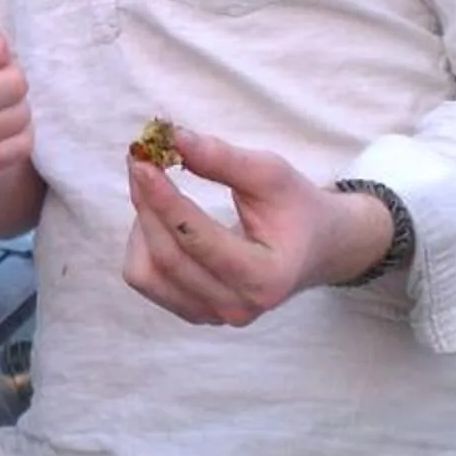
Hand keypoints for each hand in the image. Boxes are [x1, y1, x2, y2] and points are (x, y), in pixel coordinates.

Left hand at [122, 127, 392, 325]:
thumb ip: (223, 158)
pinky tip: (160, 218)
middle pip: (168, 258)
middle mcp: (238, 308)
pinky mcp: (194, 312)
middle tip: (139, 161)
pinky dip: (143, 244)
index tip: (142, 162)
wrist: (316, 248)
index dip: (165, 200)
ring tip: (156, 190)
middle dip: (147, 205)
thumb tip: (172, 139)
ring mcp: (213, 316)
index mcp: (266, 277)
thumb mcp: (272, 174)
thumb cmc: (296, 208)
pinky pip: (147, 280)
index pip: (199, 242)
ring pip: (147, 273)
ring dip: (142, 224)